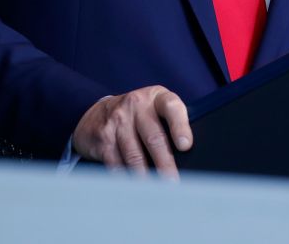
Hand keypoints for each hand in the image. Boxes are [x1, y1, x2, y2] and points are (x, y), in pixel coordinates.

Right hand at [72, 85, 191, 178]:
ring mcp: (118, 120)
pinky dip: (126, 177)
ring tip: (155, 191)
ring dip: (145, 176)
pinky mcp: (104, 137)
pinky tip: (133, 188)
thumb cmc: (139, 115)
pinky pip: (116, 162)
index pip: (171, 107)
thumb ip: (171, 123)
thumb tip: (188, 155)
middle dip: (165, 163)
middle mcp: (136, 105)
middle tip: (173, 182)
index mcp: (156, 97)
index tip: (185, 146)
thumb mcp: (156, 109)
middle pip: (154, 137)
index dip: (179, 126)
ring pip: (134, 154)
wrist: (100, 113)